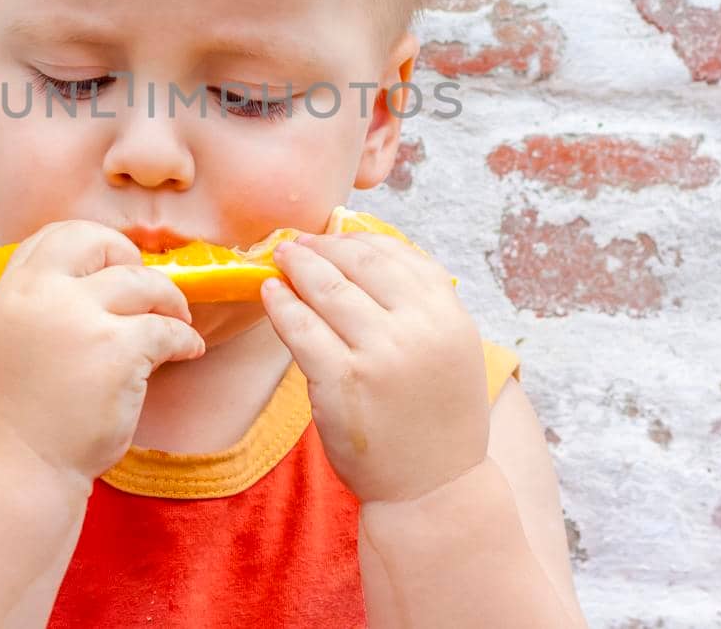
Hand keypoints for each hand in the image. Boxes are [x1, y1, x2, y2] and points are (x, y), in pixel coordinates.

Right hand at [0, 219, 206, 488]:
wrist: (20, 471)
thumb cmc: (19, 414)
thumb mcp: (8, 338)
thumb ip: (38, 302)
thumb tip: (90, 274)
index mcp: (12, 290)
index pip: (56, 234)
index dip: (93, 243)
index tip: (112, 264)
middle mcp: (42, 295)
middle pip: (100, 242)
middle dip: (131, 259)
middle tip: (148, 290)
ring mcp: (81, 320)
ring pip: (143, 282)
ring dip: (170, 300)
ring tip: (179, 322)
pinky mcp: (118, 352)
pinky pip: (167, 329)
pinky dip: (185, 339)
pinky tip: (188, 351)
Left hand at [261, 231, 489, 505]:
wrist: (432, 487)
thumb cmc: (435, 414)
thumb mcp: (450, 347)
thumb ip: (419, 301)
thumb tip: (365, 248)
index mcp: (449, 313)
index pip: (396, 253)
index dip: (356, 238)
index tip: (332, 234)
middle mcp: (418, 328)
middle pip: (358, 263)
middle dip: (322, 247)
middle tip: (296, 242)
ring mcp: (378, 354)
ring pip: (325, 289)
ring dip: (297, 266)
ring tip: (280, 258)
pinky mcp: (340, 381)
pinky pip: (300, 328)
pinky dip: (280, 305)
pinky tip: (270, 293)